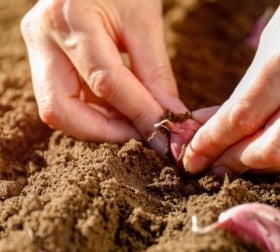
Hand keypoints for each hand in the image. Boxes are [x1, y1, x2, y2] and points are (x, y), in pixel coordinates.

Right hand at [20, 0, 187, 154]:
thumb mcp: (145, 21)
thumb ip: (156, 73)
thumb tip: (169, 117)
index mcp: (70, 18)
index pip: (105, 81)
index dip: (138, 113)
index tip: (165, 132)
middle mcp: (43, 37)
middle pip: (61, 109)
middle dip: (105, 132)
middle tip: (142, 133)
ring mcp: (39, 50)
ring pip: (60, 111)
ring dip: (101, 125)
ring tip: (136, 120)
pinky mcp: (45, 59)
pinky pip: (67, 100)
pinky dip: (96, 113)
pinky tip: (121, 109)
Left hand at [183, 0, 279, 175]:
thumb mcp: (275, 32)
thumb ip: (249, 84)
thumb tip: (218, 121)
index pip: (244, 116)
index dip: (213, 143)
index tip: (192, 158)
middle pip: (276, 148)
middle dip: (237, 163)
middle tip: (213, 167)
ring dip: (265, 164)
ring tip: (238, 161)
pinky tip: (271, 146)